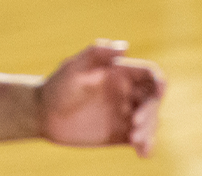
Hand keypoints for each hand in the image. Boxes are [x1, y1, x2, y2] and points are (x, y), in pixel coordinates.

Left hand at [36, 41, 166, 157]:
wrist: (43, 114)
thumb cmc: (58, 85)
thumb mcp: (73, 67)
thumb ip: (96, 54)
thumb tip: (124, 47)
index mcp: (120, 73)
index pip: (148, 74)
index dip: (159, 81)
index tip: (159, 92)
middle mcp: (126, 93)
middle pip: (152, 100)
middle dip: (150, 112)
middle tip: (135, 124)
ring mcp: (124, 114)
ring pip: (150, 121)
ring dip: (149, 131)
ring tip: (135, 141)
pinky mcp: (120, 134)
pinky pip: (140, 140)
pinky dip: (146, 146)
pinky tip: (142, 153)